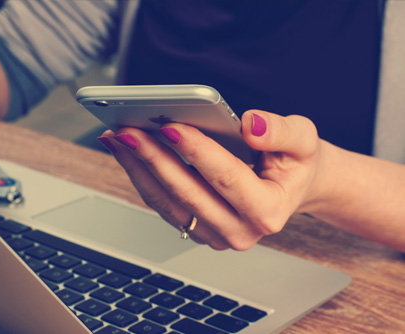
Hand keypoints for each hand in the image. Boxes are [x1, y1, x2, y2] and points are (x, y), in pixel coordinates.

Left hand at [98, 110, 321, 250]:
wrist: (291, 187)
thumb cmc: (295, 163)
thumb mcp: (304, 140)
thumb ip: (282, 132)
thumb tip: (250, 125)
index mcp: (269, 211)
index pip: (226, 178)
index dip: (196, 151)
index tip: (170, 126)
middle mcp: (239, 231)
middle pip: (187, 193)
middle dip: (154, 159)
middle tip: (128, 131)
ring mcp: (215, 235)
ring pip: (167, 202)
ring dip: (139, 168)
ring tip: (119, 138)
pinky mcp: (197, 229)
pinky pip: (162, 204)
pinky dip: (142, 176)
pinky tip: (127, 152)